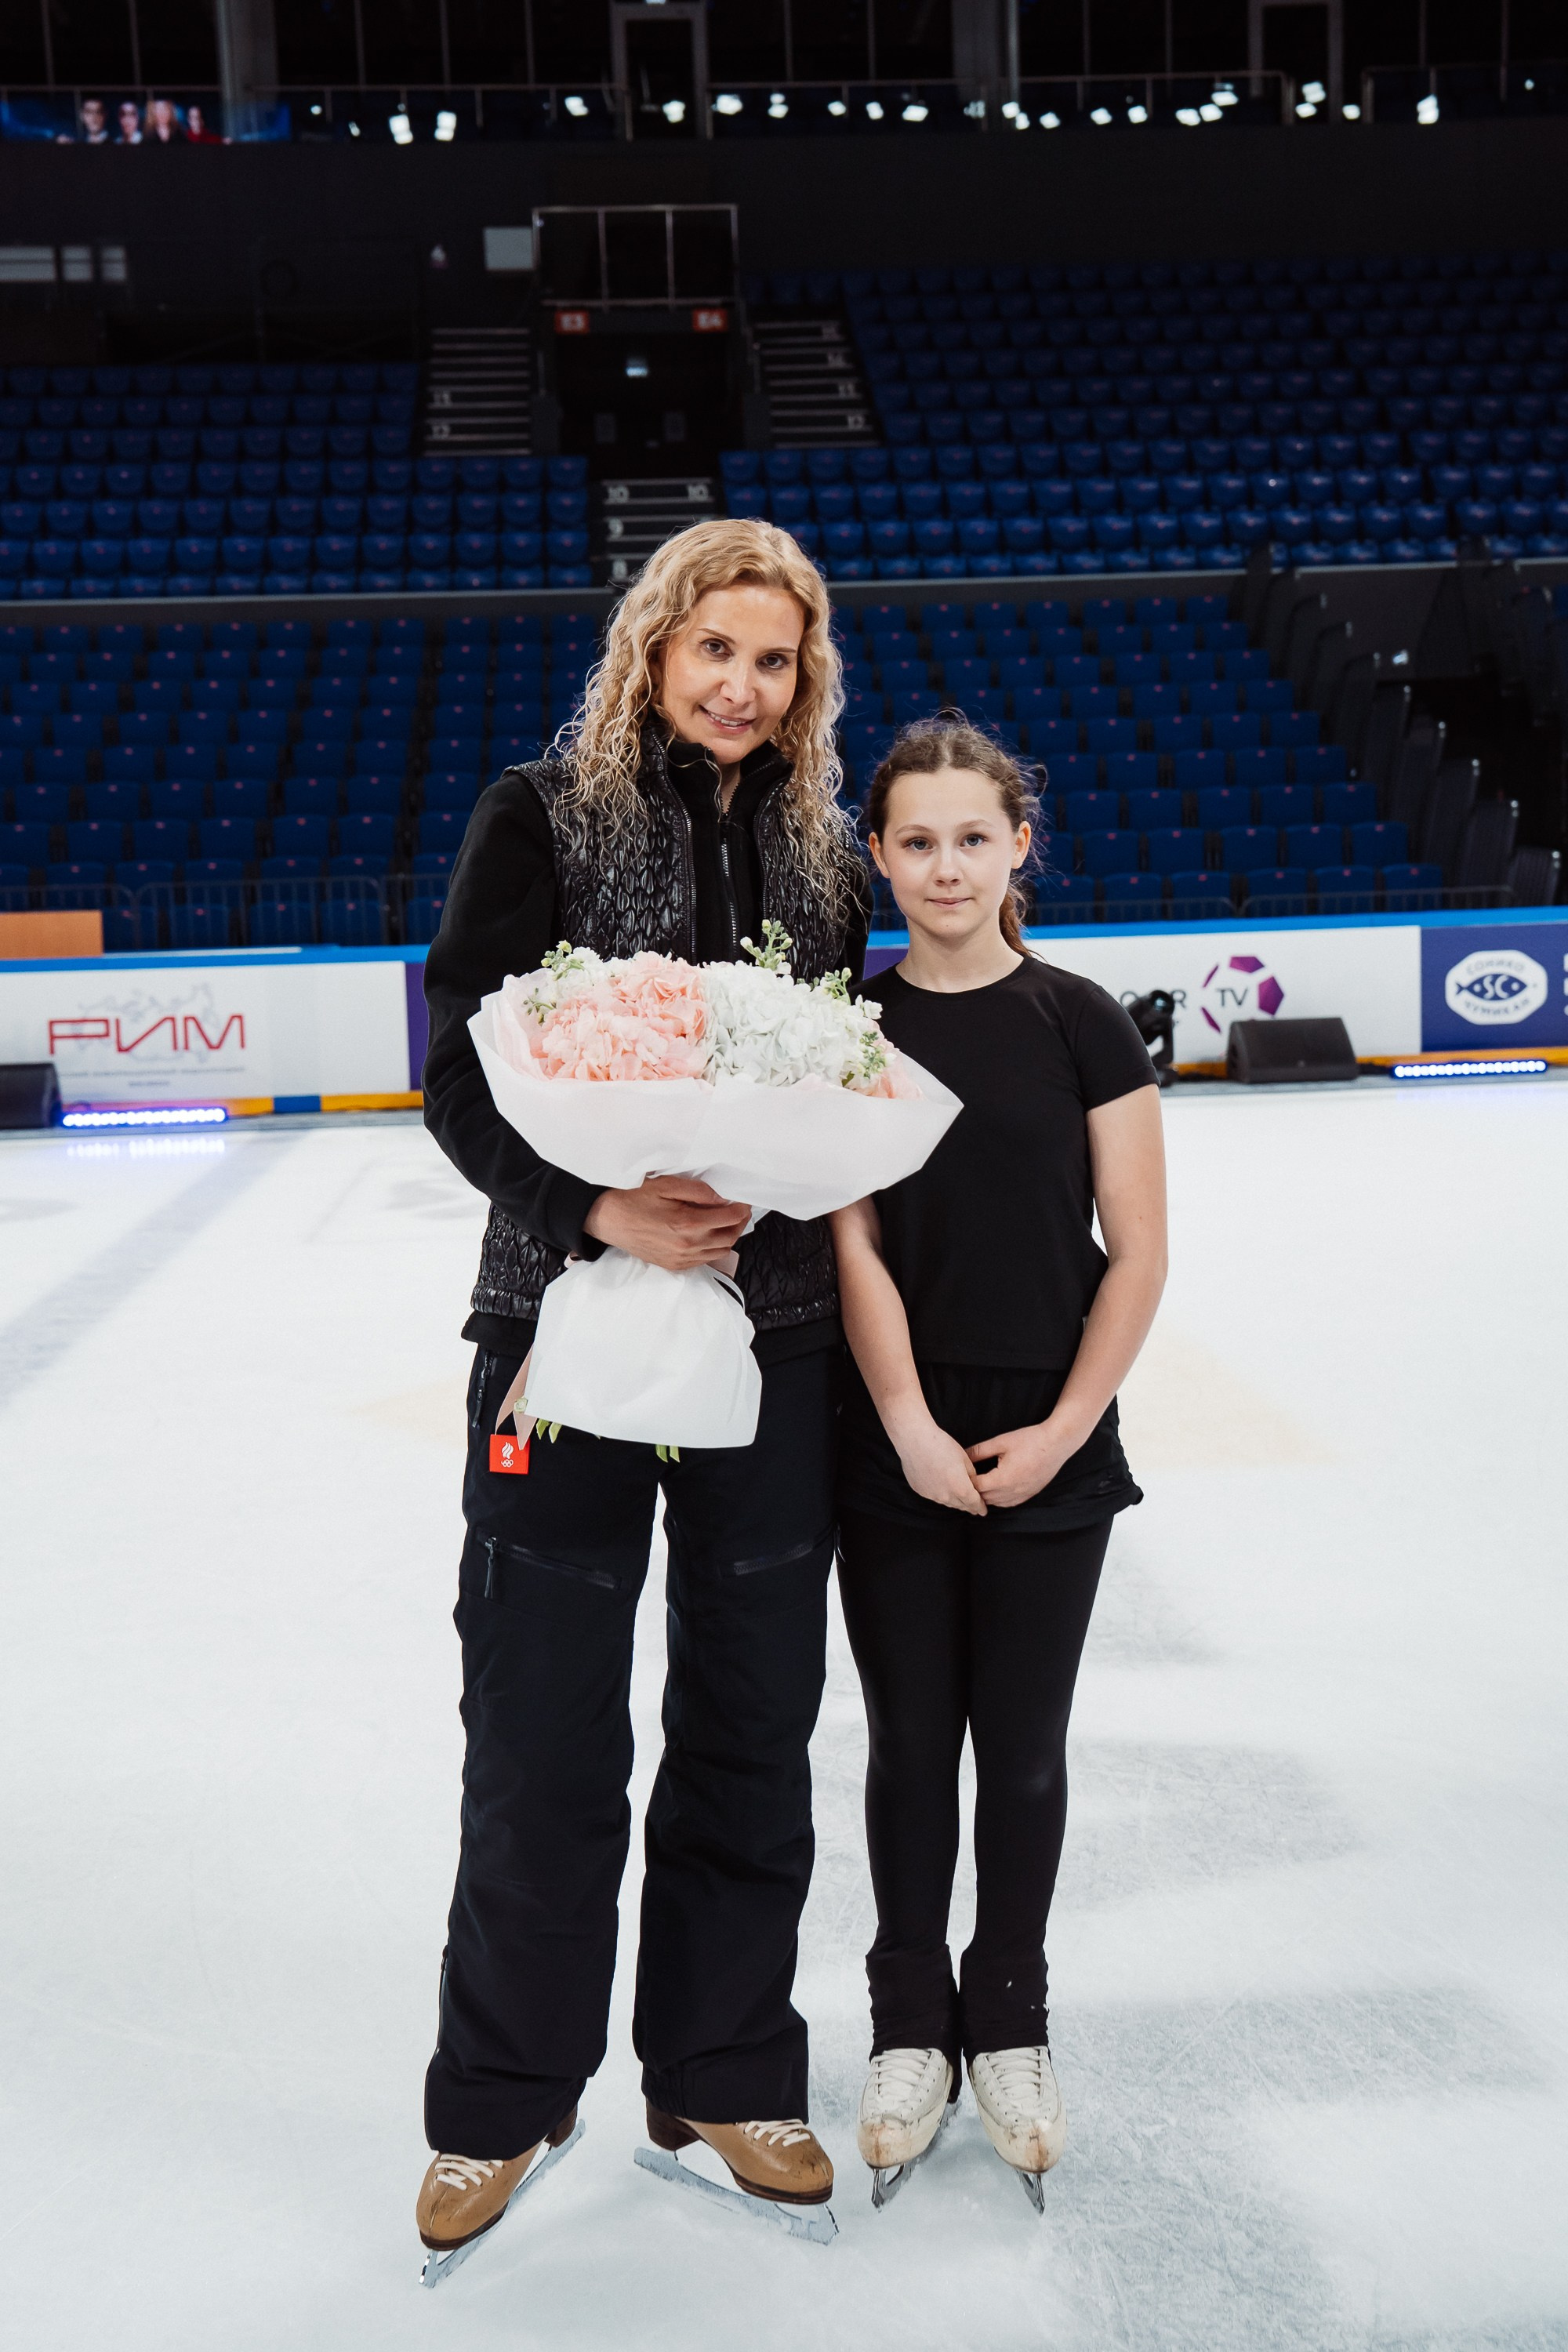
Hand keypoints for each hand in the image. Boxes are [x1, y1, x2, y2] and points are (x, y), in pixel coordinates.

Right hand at [583, 1173, 750, 1272]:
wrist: (610, 1220)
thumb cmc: (635, 1199)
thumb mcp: (667, 1185)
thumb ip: (698, 1191)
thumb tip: (722, 1197)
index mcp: (688, 1224)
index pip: (730, 1218)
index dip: (741, 1207)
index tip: (742, 1200)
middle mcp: (688, 1245)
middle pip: (730, 1237)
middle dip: (740, 1222)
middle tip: (739, 1210)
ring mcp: (682, 1259)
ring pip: (720, 1251)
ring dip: (728, 1236)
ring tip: (726, 1221)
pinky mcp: (675, 1265)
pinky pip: (705, 1260)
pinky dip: (713, 1248)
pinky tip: (708, 1235)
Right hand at [894, 1417, 987, 1515]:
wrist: (915, 1440)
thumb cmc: (941, 1445)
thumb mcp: (964, 1458)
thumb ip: (971, 1475)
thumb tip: (972, 1482)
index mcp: (960, 1488)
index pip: (974, 1504)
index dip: (980, 1507)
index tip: (983, 1511)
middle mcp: (945, 1496)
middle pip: (961, 1505)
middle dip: (968, 1506)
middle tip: (974, 1506)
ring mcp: (931, 1494)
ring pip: (947, 1502)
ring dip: (954, 1500)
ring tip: (958, 1497)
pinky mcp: (920, 1490)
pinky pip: (934, 1496)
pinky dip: (940, 1493)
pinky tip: (940, 1485)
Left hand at [966, 1419, 1080, 1511]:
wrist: (1056, 1443)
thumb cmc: (1030, 1440)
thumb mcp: (1001, 1442)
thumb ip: (979, 1450)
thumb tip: (962, 1455)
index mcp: (1003, 1479)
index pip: (976, 1488)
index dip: (966, 1481)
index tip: (961, 1474)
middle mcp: (1012, 1491)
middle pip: (984, 1498)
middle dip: (974, 1490)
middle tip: (966, 1480)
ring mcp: (1022, 1495)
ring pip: (996, 1503)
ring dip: (986, 1496)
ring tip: (979, 1485)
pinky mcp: (1030, 1494)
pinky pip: (1009, 1503)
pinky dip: (999, 1499)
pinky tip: (996, 1490)